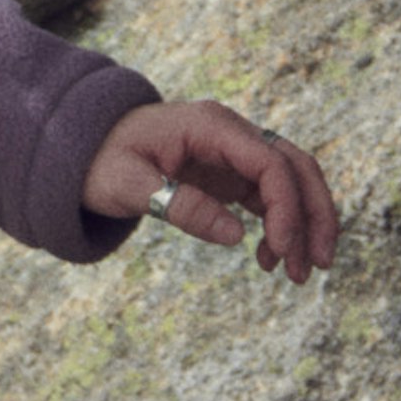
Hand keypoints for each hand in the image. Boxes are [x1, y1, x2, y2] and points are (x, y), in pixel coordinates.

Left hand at [86, 95, 339, 282]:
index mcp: (211, 126)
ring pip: (291, 184)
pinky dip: (279, 227)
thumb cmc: (99, 160)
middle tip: (318, 264)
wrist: (82, 147)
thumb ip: (180, 206)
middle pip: (297, 167)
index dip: (285, 206)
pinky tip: (266, 260)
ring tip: (297, 275)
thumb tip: (237, 236)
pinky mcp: (230, 173)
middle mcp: (231, 133)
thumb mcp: (128, 185)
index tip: (280, 250)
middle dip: (316, 214)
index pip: (270, 162)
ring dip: (303, 225)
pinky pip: (270, 198)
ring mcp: (234, 153)